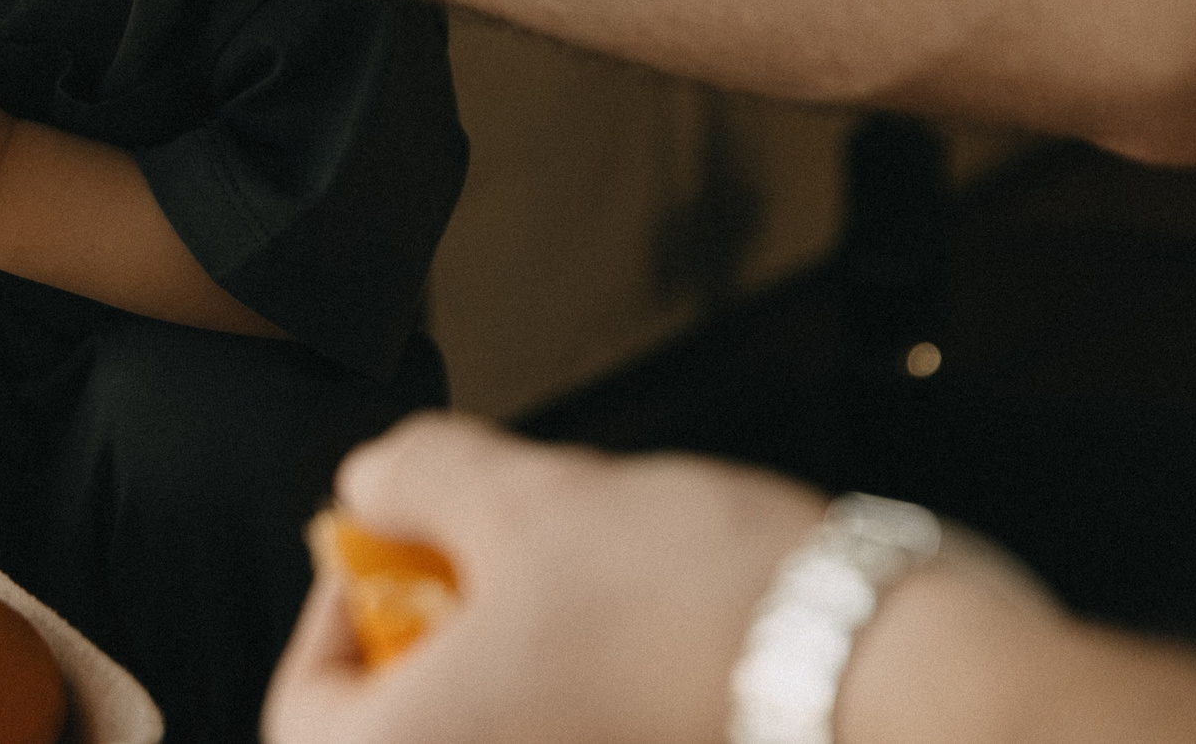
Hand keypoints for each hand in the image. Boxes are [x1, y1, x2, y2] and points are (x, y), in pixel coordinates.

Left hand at [263, 413, 822, 743]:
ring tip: (600, 588)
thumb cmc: (705, 617)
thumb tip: (373, 485)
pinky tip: (655, 642)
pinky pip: (581, 739)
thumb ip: (415, 477)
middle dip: (452, 629)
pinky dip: (592, 696)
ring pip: (506, 728)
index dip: (340, 609)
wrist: (895, 693)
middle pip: (411, 723)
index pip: (301, 709)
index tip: (396, 548)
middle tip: (509, 559)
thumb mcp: (525, 497)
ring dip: (530, 657)